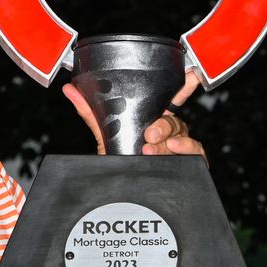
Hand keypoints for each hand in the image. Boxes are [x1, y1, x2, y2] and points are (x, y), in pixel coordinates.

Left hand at [62, 70, 204, 156]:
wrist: (123, 191)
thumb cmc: (120, 161)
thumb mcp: (106, 135)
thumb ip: (91, 114)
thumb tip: (70, 90)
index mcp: (153, 119)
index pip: (170, 98)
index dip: (182, 85)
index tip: (191, 74)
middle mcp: (169, 130)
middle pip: (172, 118)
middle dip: (162, 124)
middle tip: (148, 135)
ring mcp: (180, 145)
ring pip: (182, 134)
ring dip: (166, 140)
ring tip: (150, 148)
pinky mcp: (190, 161)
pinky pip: (196, 151)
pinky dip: (187, 148)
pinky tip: (173, 149)